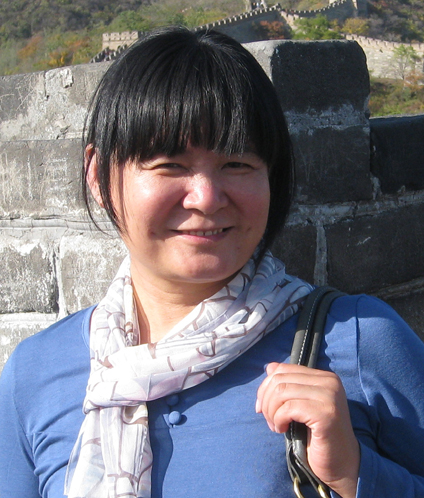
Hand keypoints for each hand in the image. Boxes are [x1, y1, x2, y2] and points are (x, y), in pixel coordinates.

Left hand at [256, 363, 359, 497]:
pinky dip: (278, 419)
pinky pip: (288, 408)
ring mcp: (329, 396)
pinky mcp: (325, 414)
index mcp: (325, 377)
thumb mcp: (300, 405)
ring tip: (276, 426)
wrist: (343, 464)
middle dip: (266, 400)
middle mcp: (329, 382)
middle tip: (269, 420)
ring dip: (271, 412)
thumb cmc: (318, 436)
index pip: (284, 369)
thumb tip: (269, 367)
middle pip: (280, 379)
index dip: (266, 387)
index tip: (262, 407)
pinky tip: (282, 429)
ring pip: (281, 392)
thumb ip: (288, 385)